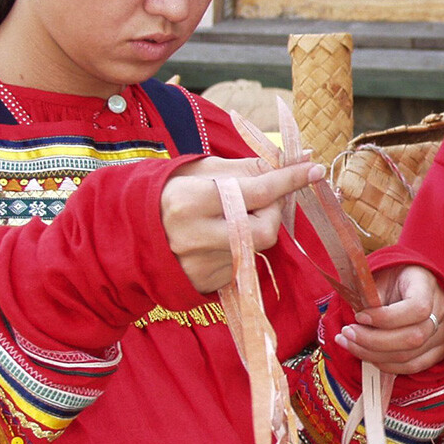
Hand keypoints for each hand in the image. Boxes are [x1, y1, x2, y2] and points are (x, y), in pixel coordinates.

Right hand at [159, 157, 322, 293]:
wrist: (130, 233)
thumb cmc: (169, 193)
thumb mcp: (202, 170)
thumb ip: (248, 168)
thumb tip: (297, 159)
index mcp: (191, 201)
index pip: (256, 191)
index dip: (289, 179)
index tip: (313, 168)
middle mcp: (196, 237)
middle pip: (265, 230)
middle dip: (273, 212)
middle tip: (260, 199)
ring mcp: (201, 266)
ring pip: (255, 247)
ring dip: (253, 228)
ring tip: (228, 217)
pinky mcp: (206, 284)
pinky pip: (242, 263)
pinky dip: (241, 247)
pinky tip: (217, 239)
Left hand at [334, 265, 443, 374]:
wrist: (415, 283)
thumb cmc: (395, 277)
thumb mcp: (382, 275)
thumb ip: (372, 294)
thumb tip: (359, 318)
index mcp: (429, 285)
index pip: (417, 309)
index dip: (385, 318)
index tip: (359, 315)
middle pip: (413, 338)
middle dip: (372, 341)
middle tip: (347, 334)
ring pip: (410, 357)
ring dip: (374, 355)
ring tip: (350, 343)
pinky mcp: (442, 351)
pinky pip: (413, 367)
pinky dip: (387, 364)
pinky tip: (368, 355)